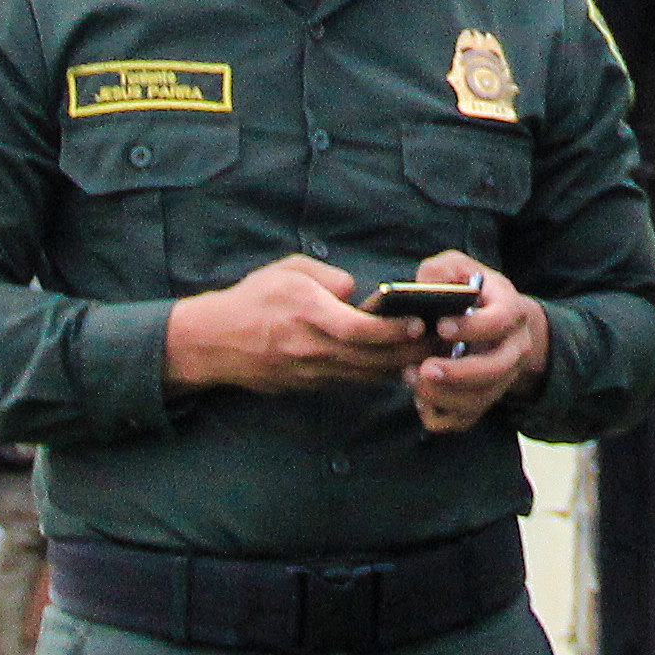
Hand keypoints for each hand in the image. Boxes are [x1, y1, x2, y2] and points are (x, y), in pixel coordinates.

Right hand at [164, 256, 427, 396]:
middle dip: (408, 352)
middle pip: (370, 358)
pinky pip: (350, 381)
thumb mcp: (288, 269)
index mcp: (307, 313)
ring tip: (429, 355)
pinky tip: (397, 366)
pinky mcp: (308, 385)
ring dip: (398, 367)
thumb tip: (356, 292)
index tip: (418, 322)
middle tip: (440, 343)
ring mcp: (310, 371)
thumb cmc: (253, 298)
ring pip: (364, 374)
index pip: (359, 330)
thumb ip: (327, 277)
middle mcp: (311, 347)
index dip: (393, 330)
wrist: (214, 341)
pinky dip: (376, 375)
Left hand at [405, 254, 550, 435]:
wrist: (498, 323)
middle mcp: (514, 348)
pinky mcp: (485, 399)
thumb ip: (440, 271)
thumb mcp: (457, 268)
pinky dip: (440, 415)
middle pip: (496, 370)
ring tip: (412, 377)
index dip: (472, 328)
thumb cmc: (471, 291)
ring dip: (444, 396)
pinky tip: (420, 398)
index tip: (441, 326)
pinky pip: (466, 419)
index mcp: (511, 310)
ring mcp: (503, 378)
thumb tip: (425, 286)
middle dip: (458, 373)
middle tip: (424, 368)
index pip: (500, 322)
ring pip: (480, 399)